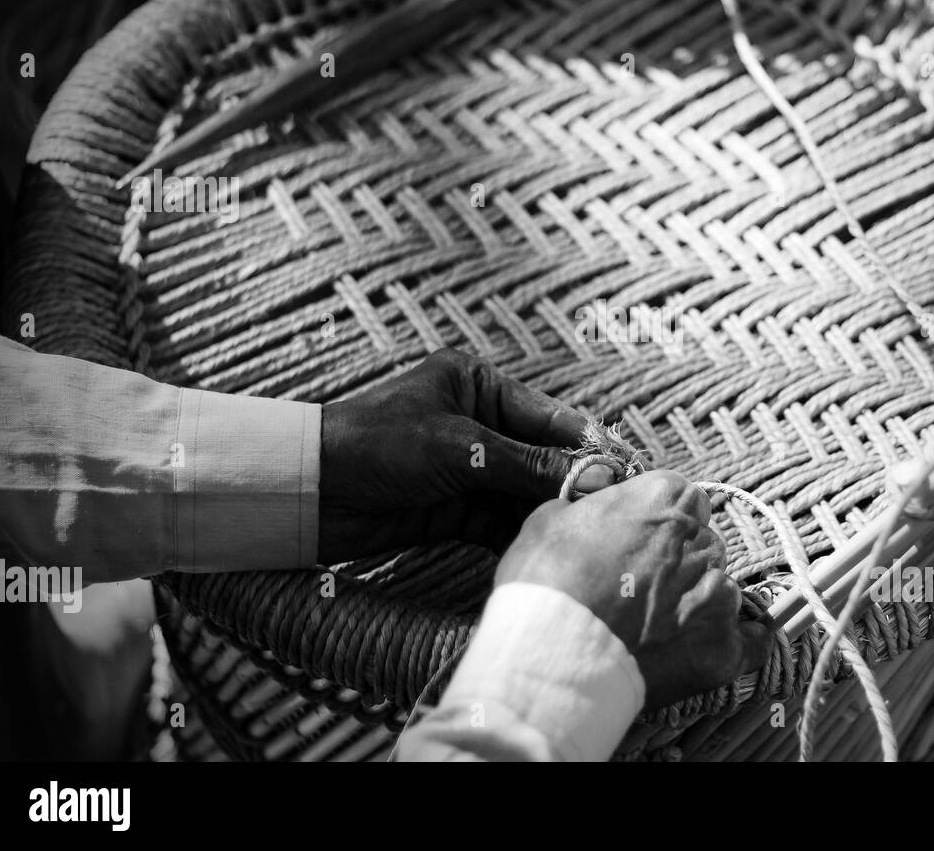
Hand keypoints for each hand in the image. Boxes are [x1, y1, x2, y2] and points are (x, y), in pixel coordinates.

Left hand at [318, 348, 612, 562]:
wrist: (306, 492)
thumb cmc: (378, 445)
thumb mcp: (461, 449)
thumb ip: (530, 465)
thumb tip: (597, 476)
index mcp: (479, 386)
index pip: (551, 417)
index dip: (590, 447)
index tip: (626, 474)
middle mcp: (478, 423)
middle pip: (544, 457)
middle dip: (574, 485)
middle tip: (613, 513)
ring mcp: (467, 468)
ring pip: (525, 492)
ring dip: (550, 513)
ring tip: (586, 536)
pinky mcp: (453, 508)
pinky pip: (500, 520)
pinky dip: (521, 534)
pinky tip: (547, 548)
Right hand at [495, 470, 772, 707]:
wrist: (550, 654)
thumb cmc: (544, 581)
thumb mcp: (549, 519)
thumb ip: (587, 504)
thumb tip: (595, 500)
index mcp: (666, 498)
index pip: (680, 497)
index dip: (656, 520)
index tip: (636, 540)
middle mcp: (702, 540)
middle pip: (701, 541)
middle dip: (678, 559)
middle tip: (639, 585)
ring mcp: (720, 594)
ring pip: (719, 588)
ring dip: (696, 600)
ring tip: (655, 627)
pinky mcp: (725, 646)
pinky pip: (747, 640)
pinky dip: (728, 643)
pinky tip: (706, 648)